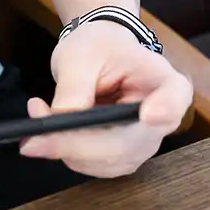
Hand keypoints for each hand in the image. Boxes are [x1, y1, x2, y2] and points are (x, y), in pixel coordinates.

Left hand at [20, 21, 193, 177]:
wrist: (96, 52)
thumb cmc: (96, 46)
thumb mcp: (81, 54)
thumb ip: (74, 85)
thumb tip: (62, 117)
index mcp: (164, 82)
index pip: (174, 99)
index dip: (164, 110)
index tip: (148, 115)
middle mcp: (161, 119)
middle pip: (127, 144)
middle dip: (76, 144)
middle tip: (35, 136)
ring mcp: (141, 142)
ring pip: (106, 161)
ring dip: (64, 148)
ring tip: (37, 116)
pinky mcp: (120, 154)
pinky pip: (93, 163)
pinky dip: (64, 151)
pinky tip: (44, 130)